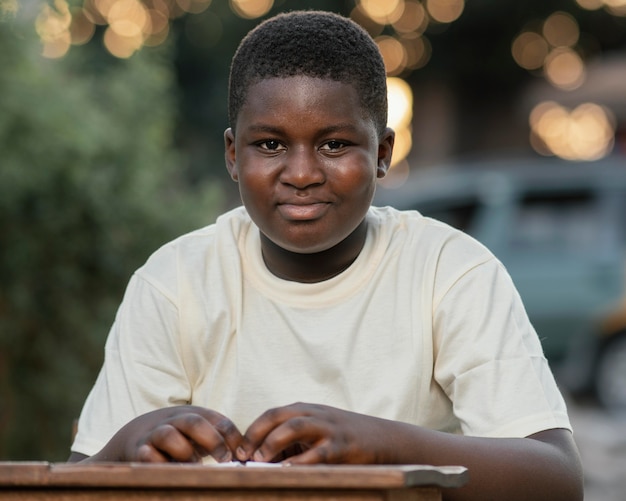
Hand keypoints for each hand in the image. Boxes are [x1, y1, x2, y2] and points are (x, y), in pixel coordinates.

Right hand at [92, 405, 243, 462]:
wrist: (135, 434)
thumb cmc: (179, 438)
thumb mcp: (200, 434)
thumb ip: (220, 440)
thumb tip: (244, 456)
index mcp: (195, 414)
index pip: (219, 420)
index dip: (232, 437)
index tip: (241, 456)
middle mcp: (175, 420)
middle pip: (195, 422)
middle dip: (212, 441)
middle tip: (225, 460)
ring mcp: (155, 434)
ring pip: (169, 436)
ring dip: (184, 453)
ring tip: (192, 465)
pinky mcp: (139, 450)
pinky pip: (146, 455)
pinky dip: (158, 463)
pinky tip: (168, 469)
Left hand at [237, 403, 390, 464]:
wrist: (385, 439)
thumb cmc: (345, 439)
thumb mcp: (319, 432)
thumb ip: (295, 441)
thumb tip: (263, 461)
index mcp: (307, 410)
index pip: (273, 414)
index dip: (253, 430)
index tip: (238, 449)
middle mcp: (316, 414)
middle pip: (280, 415)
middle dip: (257, 433)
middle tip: (243, 454)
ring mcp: (329, 428)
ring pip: (296, 426)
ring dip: (274, 441)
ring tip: (260, 459)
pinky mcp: (343, 445)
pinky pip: (319, 451)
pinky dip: (302, 461)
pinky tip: (290, 471)